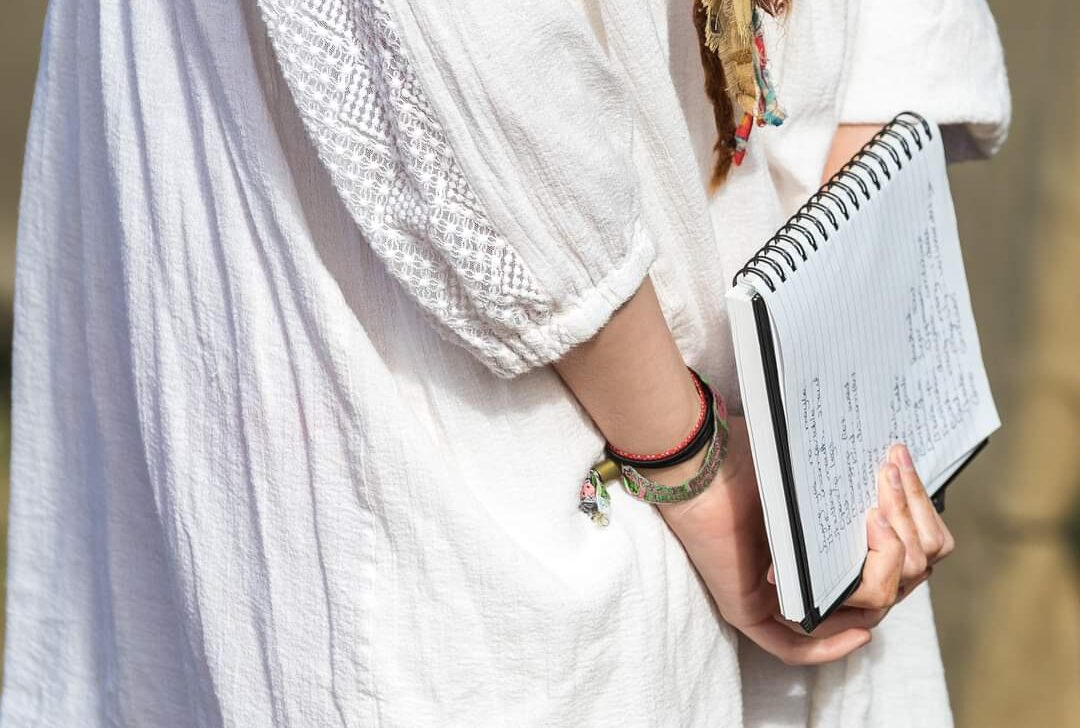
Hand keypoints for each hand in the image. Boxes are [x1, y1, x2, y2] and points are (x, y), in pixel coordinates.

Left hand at [655, 418, 953, 664]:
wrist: (700, 456)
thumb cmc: (752, 452)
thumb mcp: (820, 471)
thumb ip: (859, 484)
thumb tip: (904, 475)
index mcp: (831, 542)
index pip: (900, 559)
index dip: (916, 523)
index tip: (901, 473)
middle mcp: (810, 573)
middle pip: (888, 589)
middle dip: (904, 543)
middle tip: (885, 494)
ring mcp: (781, 595)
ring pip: (859, 615)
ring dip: (881, 577)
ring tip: (876, 530)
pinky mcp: (749, 609)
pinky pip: (794, 649)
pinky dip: (832, 647)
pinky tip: (860, 632)